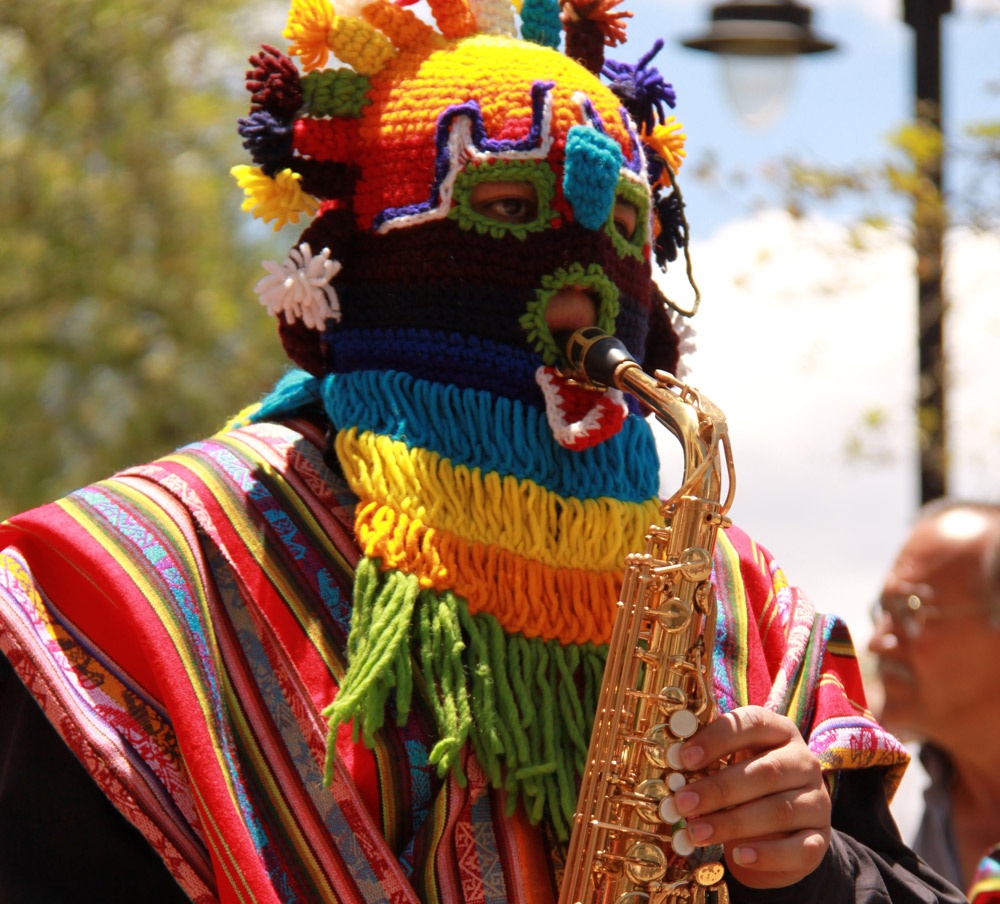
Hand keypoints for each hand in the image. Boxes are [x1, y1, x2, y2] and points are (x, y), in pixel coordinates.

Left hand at [673, 705, 830, 888]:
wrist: (784, 827)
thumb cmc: (747, 785)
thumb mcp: (731, 763)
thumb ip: (708, 760)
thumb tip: (672, 765)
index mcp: (779, 731)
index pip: (753, 723)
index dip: (718, 738)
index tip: (684, 757)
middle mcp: (804, 762)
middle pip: (766, 771)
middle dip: (718, 788)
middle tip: (682, 802)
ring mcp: (817, 802)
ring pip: (779, 811)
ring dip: (732, 823)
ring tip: (696, 832)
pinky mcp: (820, 840)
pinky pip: (798, 848)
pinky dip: (767, 854)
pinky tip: (738, 855)